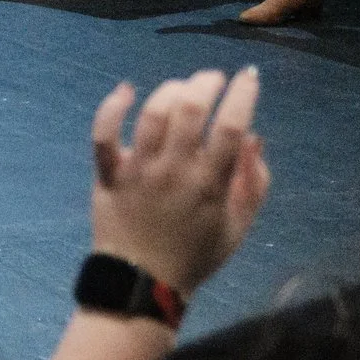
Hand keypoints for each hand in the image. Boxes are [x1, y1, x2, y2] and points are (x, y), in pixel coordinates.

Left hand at [88, 68, 268, 297]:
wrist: (142, 282)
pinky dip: (112, 107)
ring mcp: (138, 170)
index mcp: (209, 184)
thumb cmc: (195, 255)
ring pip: (153, 113)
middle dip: (206, 83)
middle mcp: (173, 171)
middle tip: (214, 78)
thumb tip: (255, 138)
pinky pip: (104, 134)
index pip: (231, 127)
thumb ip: (254, 184)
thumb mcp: (238, 228)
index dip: (243, 95)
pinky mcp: (108, 174)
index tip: (249, 77)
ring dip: (171, 90)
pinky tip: (127, 90)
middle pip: (190, 110)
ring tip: (182, 87)